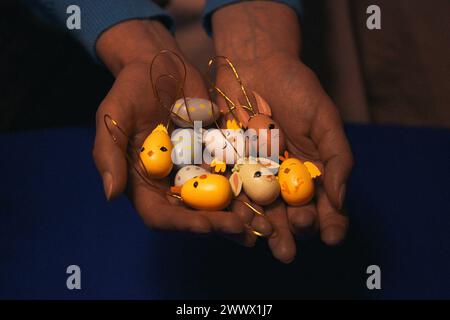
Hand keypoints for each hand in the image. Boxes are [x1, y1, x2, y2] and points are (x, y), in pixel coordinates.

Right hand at [93, 20, 246, 234]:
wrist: (160, 66)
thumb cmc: (129, 90)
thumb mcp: (112, 118)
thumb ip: (108, 155)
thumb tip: (111, 195)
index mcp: (143, 183)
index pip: (160, 215)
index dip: (182, 224)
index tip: (205, 226)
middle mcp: (170, 183)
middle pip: (194, 215)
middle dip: (219, 225)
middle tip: (244, 229)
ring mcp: (195, 171)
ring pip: (219, 202)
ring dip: (240, 214)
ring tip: (263, 223)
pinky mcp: (217, 156)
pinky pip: (235, 174)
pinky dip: (251, 186)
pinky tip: (271, 194)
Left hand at [212, 2, 353, 261]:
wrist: (255, 65)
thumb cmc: (297, 89)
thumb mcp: (325, 119)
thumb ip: (337, 158)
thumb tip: (340, 200)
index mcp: (313, 174)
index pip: (325, 207)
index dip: (330, 223)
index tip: (331, 235)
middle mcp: (285, 182)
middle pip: (291, 216)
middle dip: (292, 233)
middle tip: (292, 242)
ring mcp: (256, 178)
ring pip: (262, 212)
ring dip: (263, 230)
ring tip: (265, 240)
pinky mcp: (230, 169)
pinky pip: (232, 195)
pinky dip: (235, 210)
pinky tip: (237, 223)